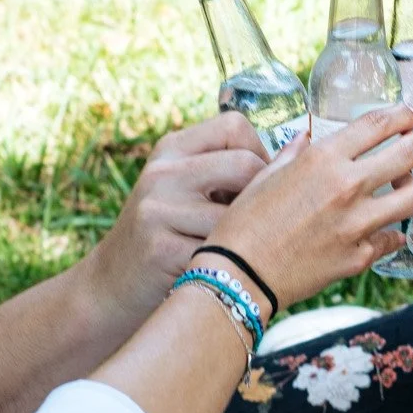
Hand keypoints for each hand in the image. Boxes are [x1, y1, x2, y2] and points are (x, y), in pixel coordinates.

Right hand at [80, 112, 268, 322]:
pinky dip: (236, 263)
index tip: (264, 182)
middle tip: (264, 221)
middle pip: (244, 164)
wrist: (110, 286)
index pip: (235, 126)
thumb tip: (302, 148)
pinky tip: (230, 271)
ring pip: (240, 212)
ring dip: (253, 234)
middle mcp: (163, 172)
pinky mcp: (161, 249)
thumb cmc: (165, 236)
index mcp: (171, 149)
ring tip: (246, 248)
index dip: (263, 152)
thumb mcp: (181, 188)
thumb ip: (224, 167)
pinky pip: (224, 250)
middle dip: (265, 194)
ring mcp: (159, 210)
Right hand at [207, 105, 412, 307]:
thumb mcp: (265, 177)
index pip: (379, 124)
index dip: (402, 116)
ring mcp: (357, 224)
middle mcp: (346, 187)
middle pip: (408, 154)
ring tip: (401, 190)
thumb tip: (307, 138)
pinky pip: (393, 238)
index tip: (409, 117)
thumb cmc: (244, 224)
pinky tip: (382, 230)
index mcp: (323, 160)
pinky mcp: (360, 257)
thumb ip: (293, 154)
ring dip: (412, 188)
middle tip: (410, 150)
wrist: (239, 275)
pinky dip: (391, 233)